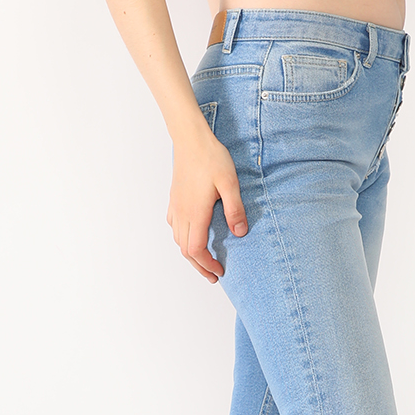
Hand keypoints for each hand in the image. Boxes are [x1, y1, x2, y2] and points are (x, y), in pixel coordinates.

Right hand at [168, 126, 247, 280]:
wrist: (191, 139)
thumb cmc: (211, 158)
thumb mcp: (230, 183)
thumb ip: (235, 209)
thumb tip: (240, 233)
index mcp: (196, 213)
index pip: (196, 250)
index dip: (208, 265)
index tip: (220, 271)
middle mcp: (182, 213)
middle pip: (185, 250)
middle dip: (199, 266)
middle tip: (214, 275)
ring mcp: (176, 206)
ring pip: (178, 239)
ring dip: (190, 253)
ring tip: (205, 259)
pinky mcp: (174, 199)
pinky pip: (174, 226)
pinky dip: (183, 238)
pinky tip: (192, 234)